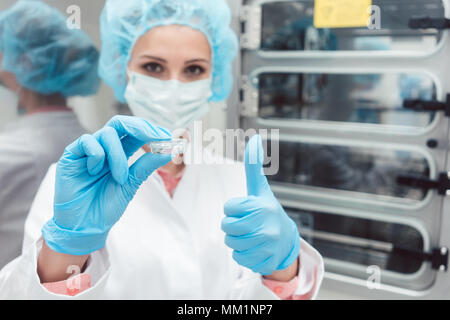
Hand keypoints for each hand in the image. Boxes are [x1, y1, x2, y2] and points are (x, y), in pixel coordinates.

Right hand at [42, 116, 172, 255]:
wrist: (84, 226)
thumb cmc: (105, 206)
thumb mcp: (131, 184)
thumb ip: (146, 166)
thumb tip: (168, 151)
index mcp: (118, 154)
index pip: (134, 132)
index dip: (150, 130)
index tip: (167, 137)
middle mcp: (103, 148)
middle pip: (120, 123)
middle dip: (140, 127)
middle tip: (156, 137)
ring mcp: (87, 151)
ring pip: (107, 133)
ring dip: (118, 155)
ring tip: (120, 178)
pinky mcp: (71, 156)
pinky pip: (87, 141)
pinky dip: (97, 155)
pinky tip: (94, 172)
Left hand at [221, 135, 299, 274]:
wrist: (286, 241)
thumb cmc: (266, 211)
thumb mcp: (260, 189)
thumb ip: (254, 165)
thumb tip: (254, 138)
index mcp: (262, 206)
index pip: (228, 208)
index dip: (233, 209)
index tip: (246, 209)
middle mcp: (266, 225)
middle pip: (227, 226)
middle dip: (232, 226)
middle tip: (246, 224)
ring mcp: (266, 245)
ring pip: (231, 243)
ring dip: (237, 241)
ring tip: (251, 236)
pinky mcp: (265, 260)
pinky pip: (239, 258)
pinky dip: (243, 255)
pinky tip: (255, 248)